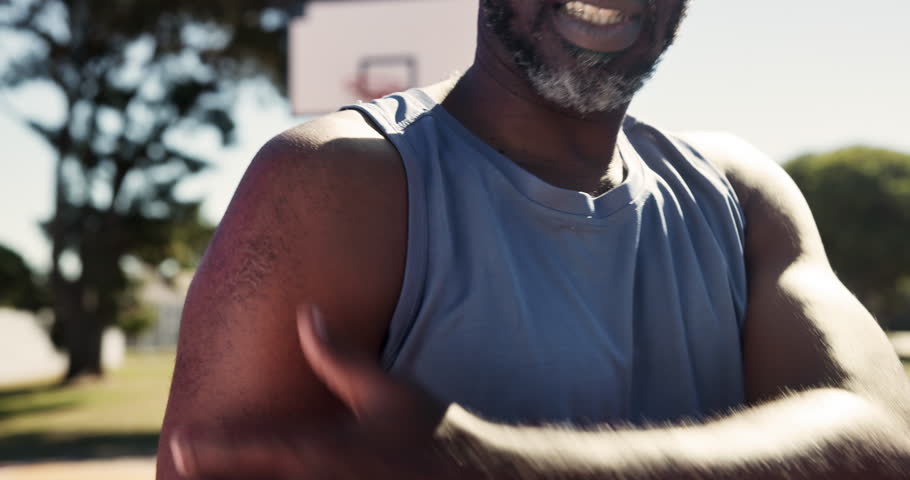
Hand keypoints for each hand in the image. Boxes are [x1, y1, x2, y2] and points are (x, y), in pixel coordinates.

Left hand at [169, 305, 450, 478]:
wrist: (463, 476)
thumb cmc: (424, 429)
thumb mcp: (386, 388)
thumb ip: (339, 356)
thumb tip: (306, 314)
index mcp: (329, 451)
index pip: (260, 449)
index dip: (215, 449)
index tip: (178, 444)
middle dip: (214, 478)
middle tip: (175, 470)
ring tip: (193, 477)